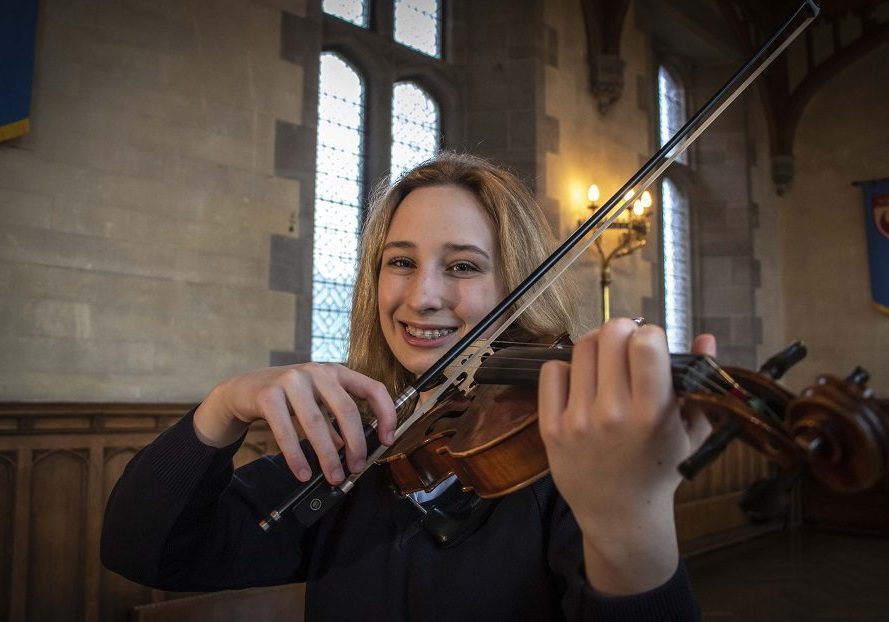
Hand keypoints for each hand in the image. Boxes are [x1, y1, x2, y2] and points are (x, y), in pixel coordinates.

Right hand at [193, 364, 395, 484]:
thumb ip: (335, 424)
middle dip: (356, 443)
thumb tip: (352, 452)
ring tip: (334, 476)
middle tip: (357, 468)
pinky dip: (296, 456)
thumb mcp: (317, 405)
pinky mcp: (268, 394)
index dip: (386, 414)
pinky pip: (286, 431)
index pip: (372, 388)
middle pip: (347, 410)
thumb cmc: (288, 398)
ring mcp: (291, 380)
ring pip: (317, 423)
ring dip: (327, 455)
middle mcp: (317, 372)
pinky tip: (303, 472)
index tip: (388, 439)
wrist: (244, 389)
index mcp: (336, 372)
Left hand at [538, 318, 714, 593]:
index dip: (650, 335)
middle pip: (610, 336)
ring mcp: (578, 421)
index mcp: (653, 414)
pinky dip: (566, 368)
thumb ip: (700, 382)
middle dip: (623, 332)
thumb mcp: (692, 431)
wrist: (621, 514)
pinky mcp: (550, 428)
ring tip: (606, 362)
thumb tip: (705, 337)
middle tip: (627, 346)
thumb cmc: (661, 469)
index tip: (652, 346)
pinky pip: (551, 370)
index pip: (645, 344)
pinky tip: (581, 383)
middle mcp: (613, 415)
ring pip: (580, 348)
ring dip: (596, 346)